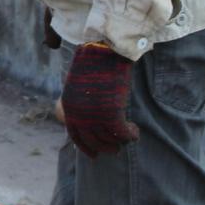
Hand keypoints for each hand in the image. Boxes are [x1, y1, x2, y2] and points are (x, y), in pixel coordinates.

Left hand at [61, 42, 137, 156]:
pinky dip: (130, 135)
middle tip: (115, 150)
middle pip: (92, 141)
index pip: (75, 135)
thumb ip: (84, 99)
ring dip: (120, 141)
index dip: (85, 147)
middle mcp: (79, 114)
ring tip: (129, 137)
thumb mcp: (82, 81)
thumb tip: (93, 114)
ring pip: (108, 139)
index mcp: (69, 105)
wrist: (104, 50)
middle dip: (105, 148)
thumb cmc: (95, 60)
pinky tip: (135, 132)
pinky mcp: (111, 113)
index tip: (94, 155)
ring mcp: (94, 115)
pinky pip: (122, 133)